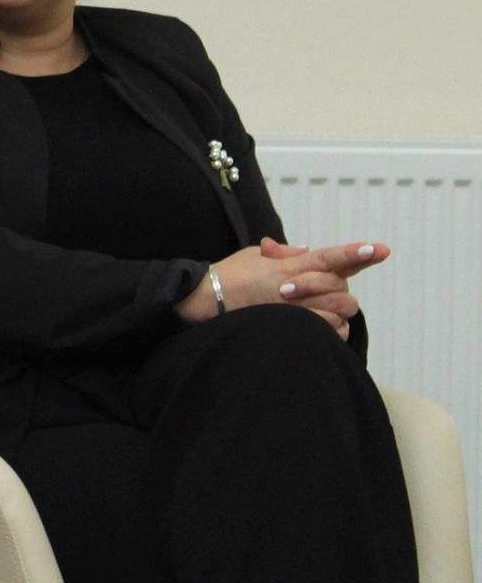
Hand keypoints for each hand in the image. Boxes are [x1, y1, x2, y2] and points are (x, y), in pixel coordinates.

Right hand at [178, 238, 389, 337]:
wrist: (203, 303)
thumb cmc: (227, 277)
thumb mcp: (253, 256)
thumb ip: (284, 253)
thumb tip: (308, 251)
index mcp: (286, 266)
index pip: (327, 258)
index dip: (354, 253)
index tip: (379, 249)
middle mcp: (293, 288)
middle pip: (340, 286)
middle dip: (340, 287)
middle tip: (325, 289)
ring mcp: (293, 312)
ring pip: (339, 311)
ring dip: (336, 309)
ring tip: (323, 308)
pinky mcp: (291, 329)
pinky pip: (330, 332)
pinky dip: (332, 329)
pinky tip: (321, 326)